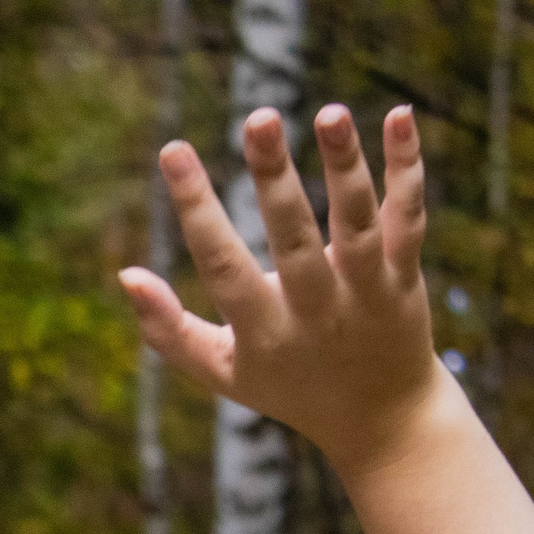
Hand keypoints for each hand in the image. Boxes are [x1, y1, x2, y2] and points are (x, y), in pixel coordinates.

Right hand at [120, 104, 451, 479]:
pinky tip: (399, 114)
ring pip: (356, 222)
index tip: (173, 150)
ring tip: (328, 112)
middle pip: (295, 238)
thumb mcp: (221, 373)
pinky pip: (408, 216)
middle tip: (258, 118)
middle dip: (274, 179)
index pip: (222, 265)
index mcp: (264, 332)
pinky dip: (407, 167)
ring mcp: (367, 292)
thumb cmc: (290, 388)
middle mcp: (317, 311)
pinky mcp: (407, 275)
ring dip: (344, 165)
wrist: (383, 420)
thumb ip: (169, 330)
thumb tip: (125, 274)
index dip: (197, 207)